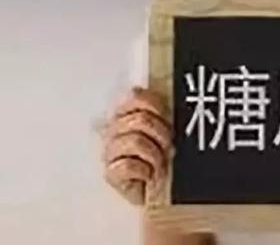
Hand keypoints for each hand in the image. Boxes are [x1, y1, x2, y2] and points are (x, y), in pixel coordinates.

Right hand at [101, 87, 171, 204]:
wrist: (161, 192)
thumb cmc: (164, 158)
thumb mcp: (167, 129)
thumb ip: (160, 109)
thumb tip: (149, 88)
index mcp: (127, 114)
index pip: (135, 96)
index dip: (155, 105)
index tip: (168, 117)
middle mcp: (114, 129)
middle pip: (139, 119)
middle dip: (161, 133)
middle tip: (169, 146)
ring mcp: (110, 151)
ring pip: (135, 141)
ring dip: (155, 154)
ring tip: (160, 163)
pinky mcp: (110, 173)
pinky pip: (126, 165)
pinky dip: (144, 171)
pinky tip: (148, 175)